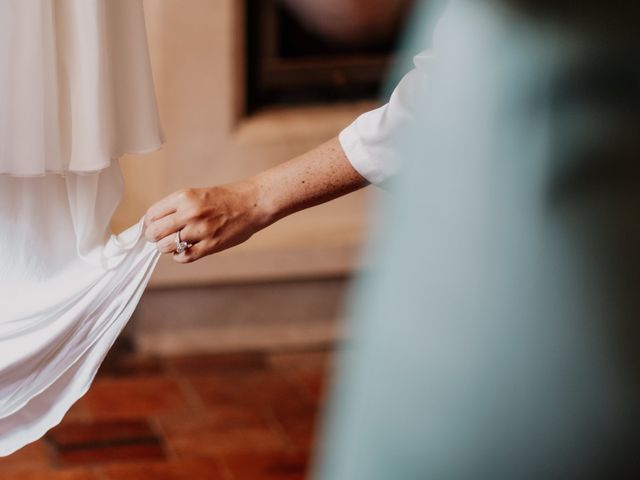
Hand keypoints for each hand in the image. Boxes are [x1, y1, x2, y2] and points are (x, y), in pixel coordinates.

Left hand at [144, 180, 269, 262]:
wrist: (253, 203)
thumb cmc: (227, 199)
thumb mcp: (197, 195)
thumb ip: (177, 208)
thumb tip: (156, 223)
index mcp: (184, 197)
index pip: (151, 215)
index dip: (148, 224)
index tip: (151, 227)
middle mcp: (190, 213)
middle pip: (154, 232)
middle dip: (154, 237)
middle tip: (160, 238)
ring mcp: (200, 230)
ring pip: (166, 246)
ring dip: (167, 247)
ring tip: (175, 243)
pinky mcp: (210, 245)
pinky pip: (184, 257)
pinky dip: (179, 256)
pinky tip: (184, 250)